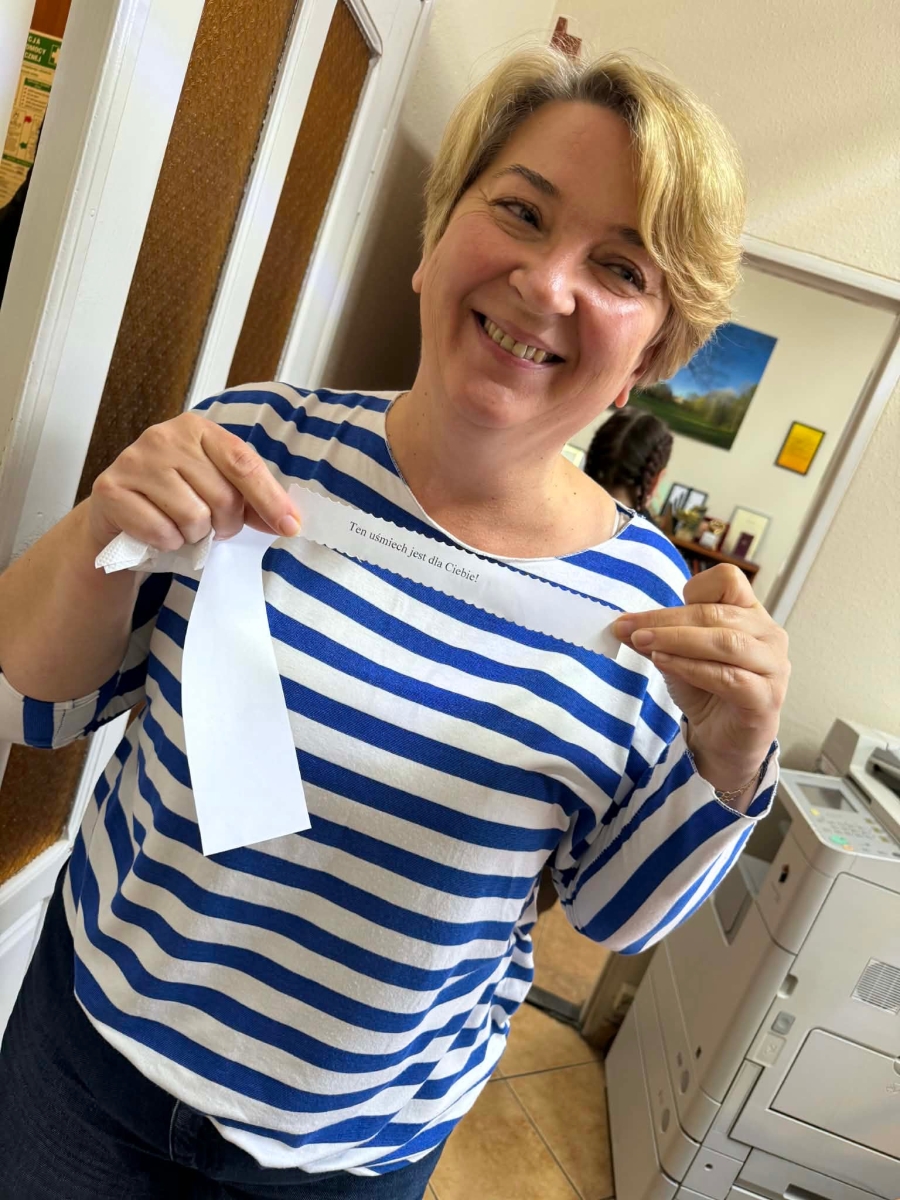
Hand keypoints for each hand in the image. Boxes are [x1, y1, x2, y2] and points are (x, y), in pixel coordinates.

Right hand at [88, 413, 300, 552]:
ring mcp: (135, 460)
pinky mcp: (111, 489)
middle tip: (214, 528)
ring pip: (193, 516)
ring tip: (183, 527)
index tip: (290, 527)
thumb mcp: (215, 489)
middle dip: (226, 525)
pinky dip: (168, 543)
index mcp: (197, 430)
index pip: (243, 463)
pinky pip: (161, 531)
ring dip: (195, 535)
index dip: (269, 499)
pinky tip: (159, 532)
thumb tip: (289, 521)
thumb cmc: (174, 499)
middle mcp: (164, 436)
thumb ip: (251, 500)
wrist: (117, 512)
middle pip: (222, 496)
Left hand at [612, 565, 789, 793]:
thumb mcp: (676, 656)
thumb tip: (621, 624)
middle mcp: (768, 635)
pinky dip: (691, 667)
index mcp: (751, 614)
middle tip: (627, 627)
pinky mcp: (766, 697)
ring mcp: (773, 666)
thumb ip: (657, 637)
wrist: (724, 740)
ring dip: (677, 640)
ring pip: (724, 642)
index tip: (656, 611)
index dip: (692, 589)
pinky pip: (728, 676)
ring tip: (642, 643)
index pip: (727, 580)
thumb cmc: (706, 691)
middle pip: (716, 613)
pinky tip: (663, 663)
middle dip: (666, 619)